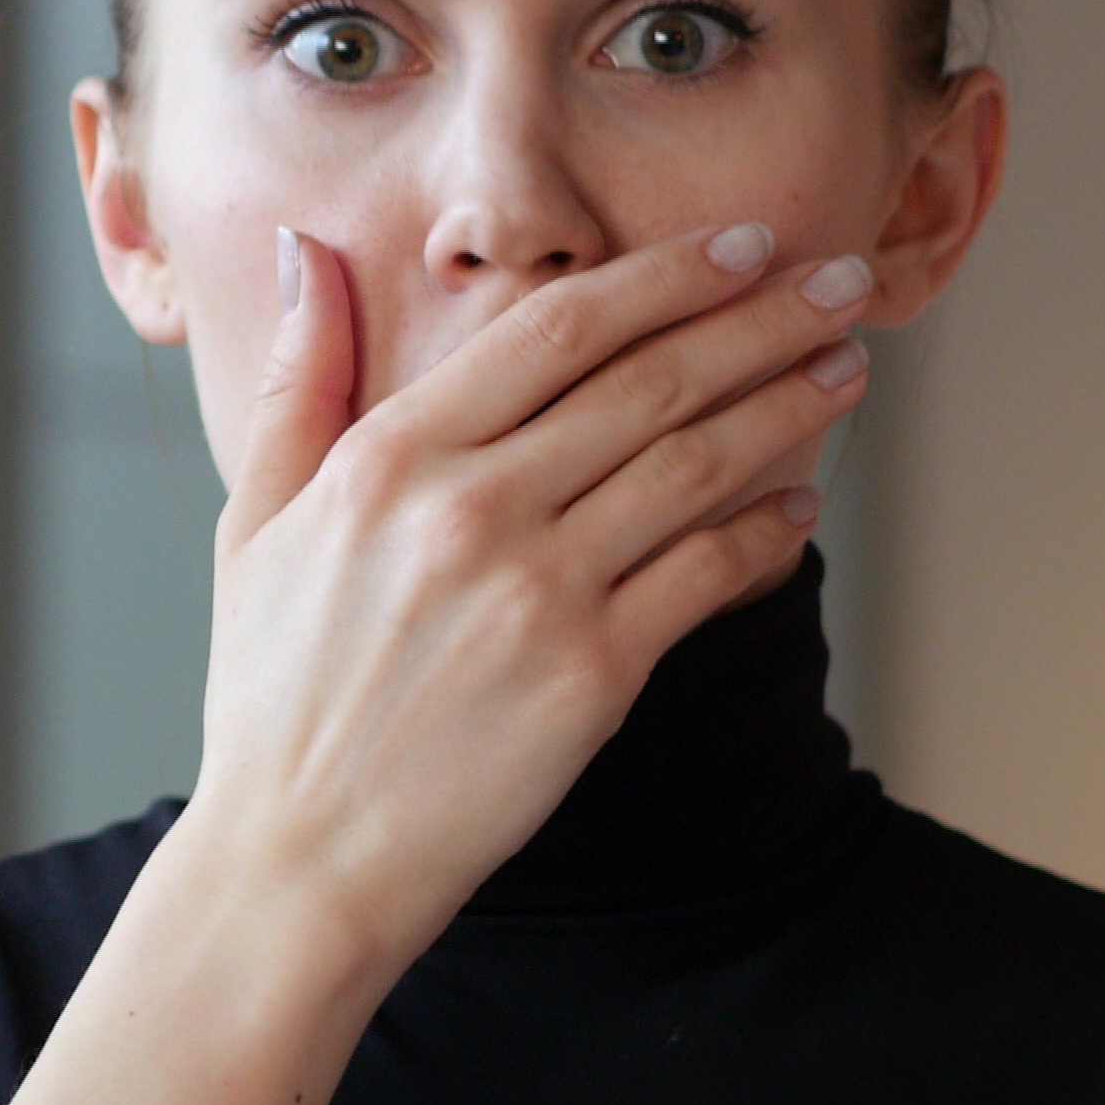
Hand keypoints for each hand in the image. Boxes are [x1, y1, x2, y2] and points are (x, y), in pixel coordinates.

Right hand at [180, 221, 878, 964]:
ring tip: (846, 370)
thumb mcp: (258, 524)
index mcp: (392, 459)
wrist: (301, 858)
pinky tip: (803, 506)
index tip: (741, 246)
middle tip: (839, 282)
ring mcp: (537, 592)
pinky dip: (766, 534)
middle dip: (761, 321)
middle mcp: (470, 510)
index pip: (556, 330)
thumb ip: (299, 383)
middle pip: (649, 382)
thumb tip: (309, 257)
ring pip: (694, 466)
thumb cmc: (276, 698)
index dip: (665, 278)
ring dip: (786, 408)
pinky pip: (704, 578)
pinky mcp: (590, 676)